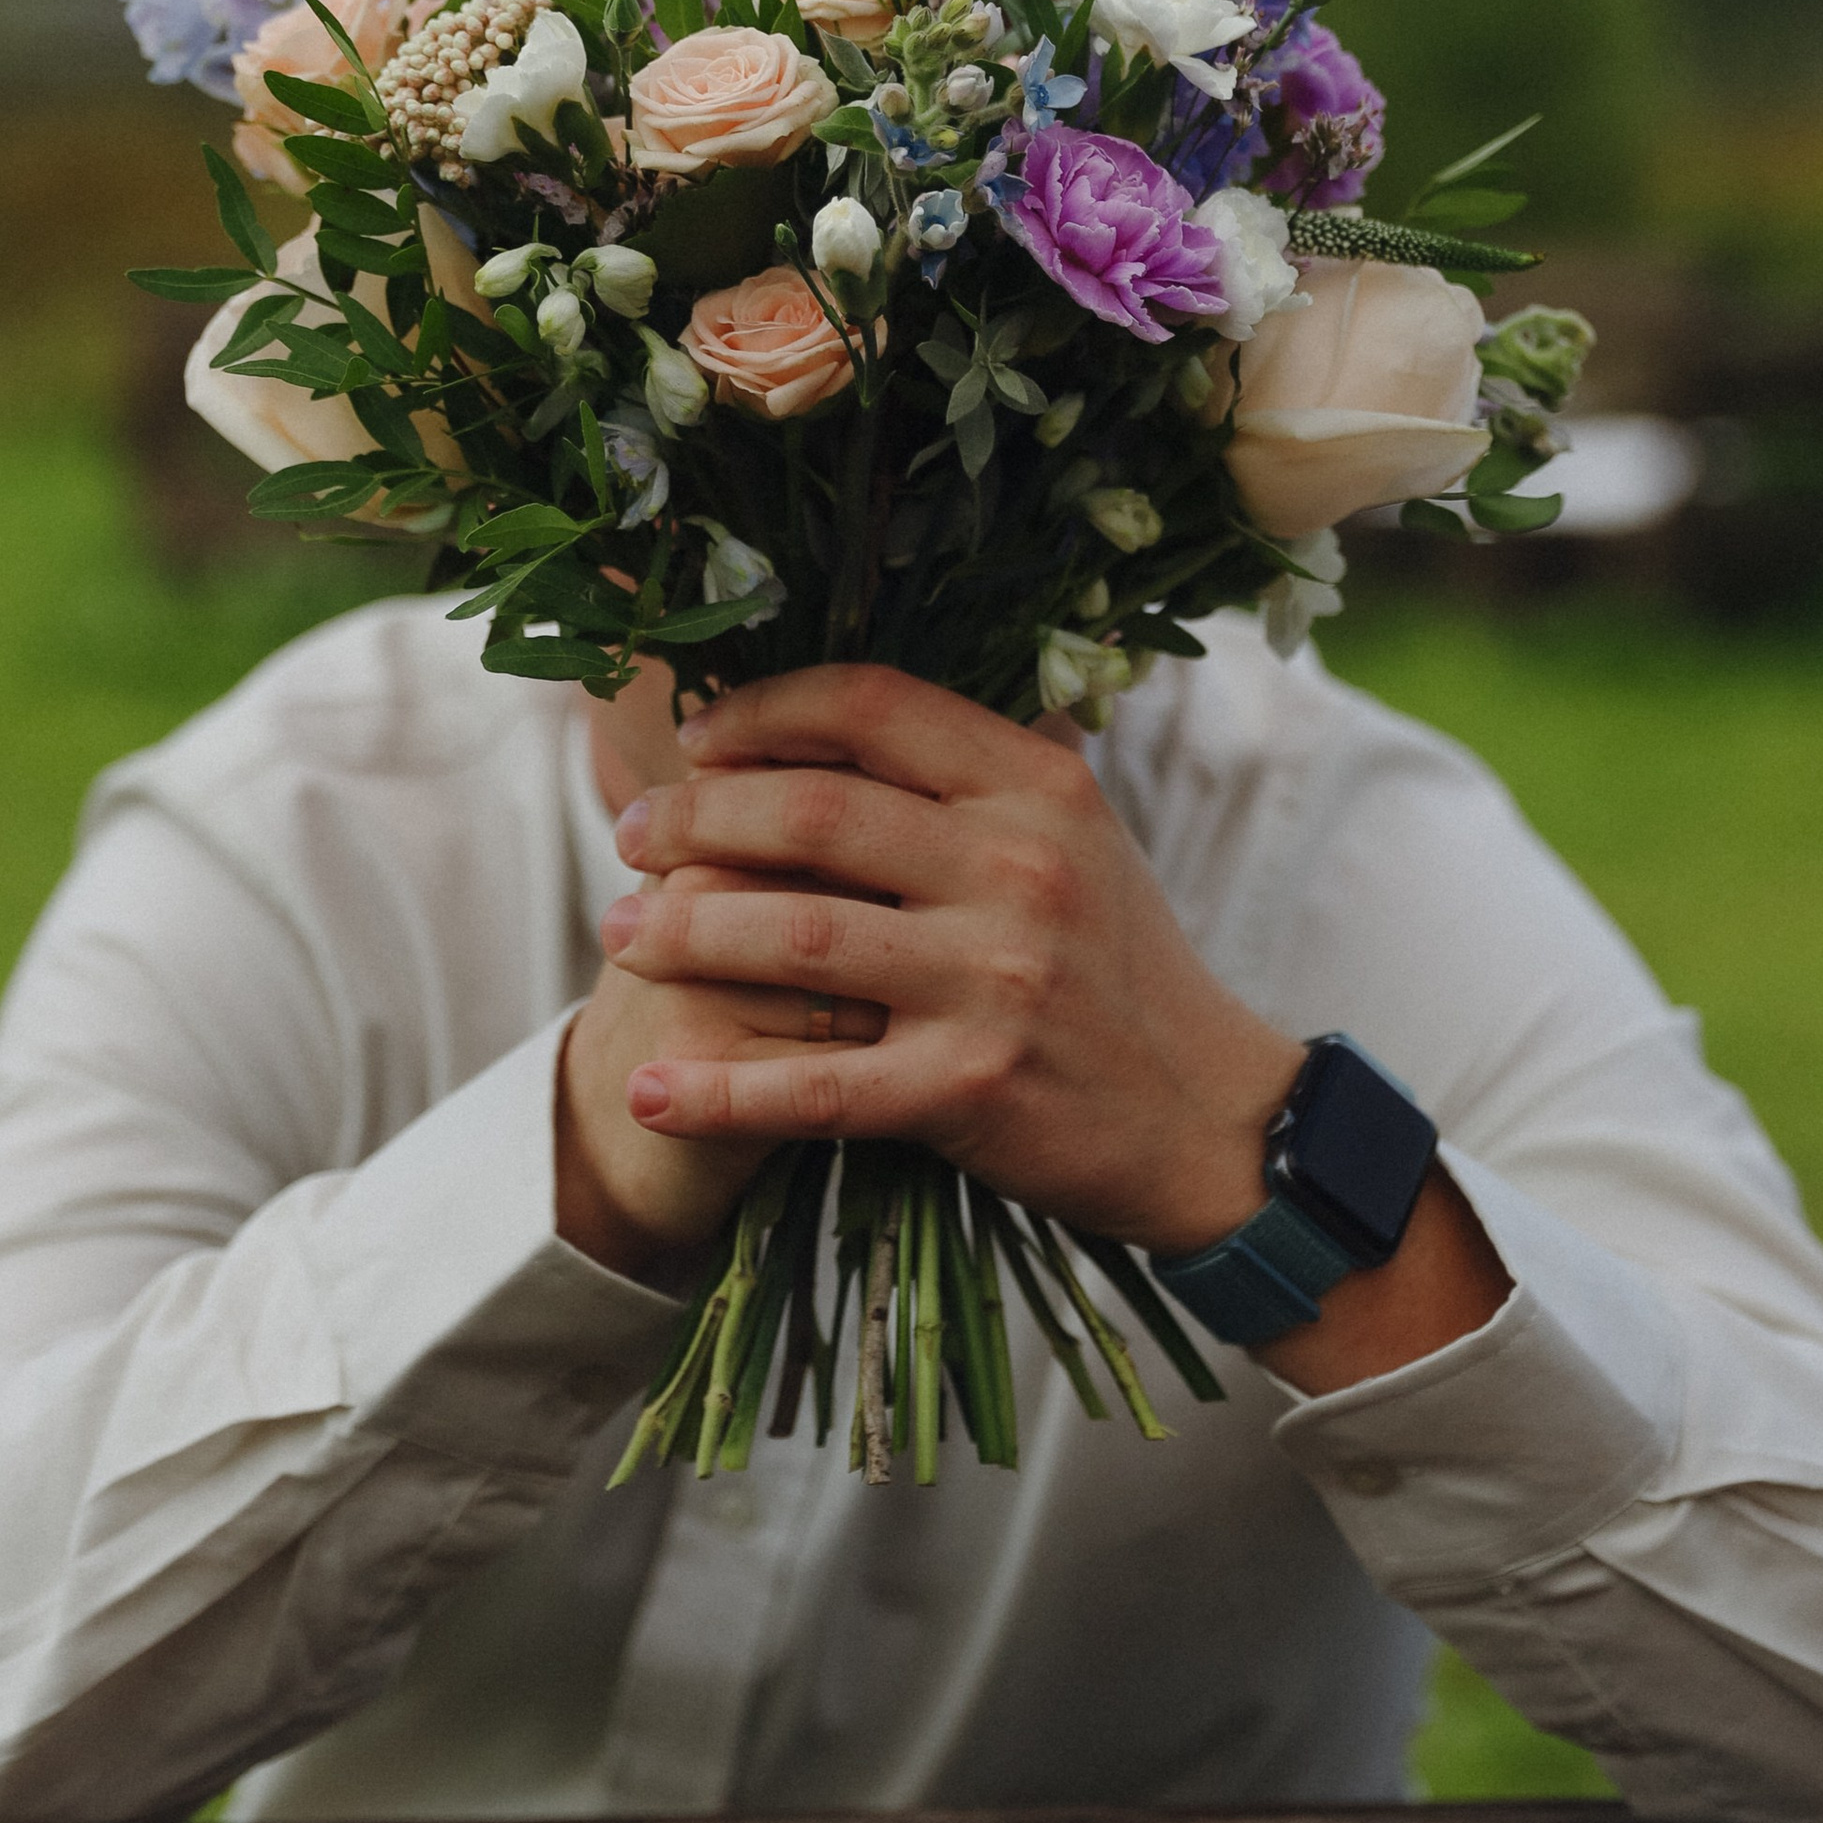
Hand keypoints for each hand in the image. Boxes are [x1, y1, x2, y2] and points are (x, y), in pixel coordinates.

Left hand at [598, 666, 1302, 1254]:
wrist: (1205, 1117)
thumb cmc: (1118, 968)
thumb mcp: (1078, 838)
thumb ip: (974, 775)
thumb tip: (839, 708)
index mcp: (1038, 786)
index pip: (874, 706)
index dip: (763, 710)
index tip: (697, 740)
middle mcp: (1021, 869)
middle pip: (811, 815)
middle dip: (693, 821)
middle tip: (629, 840)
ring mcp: (997, 980)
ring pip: (794, 938)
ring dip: (680, 935)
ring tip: (618, 937)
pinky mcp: (972, 1088)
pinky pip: (814, 1087)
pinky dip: (718, 1091)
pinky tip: (647, 1092)